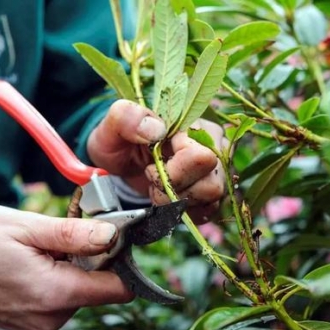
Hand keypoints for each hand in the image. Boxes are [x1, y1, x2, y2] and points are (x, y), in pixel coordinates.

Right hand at [0, 204, 132, 329]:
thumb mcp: (22, 226)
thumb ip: (72, 234)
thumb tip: (112, 235)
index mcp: (53, 294)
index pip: (118, 288)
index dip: (124, 259)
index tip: (115, 235)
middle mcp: (50, 317)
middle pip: (100, 287)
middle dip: (93, 256)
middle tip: (69, 228)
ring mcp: (39, 323)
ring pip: (80, 290)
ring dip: (72, 264)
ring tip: (43, 243)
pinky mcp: (30, 321)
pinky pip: (60, 296)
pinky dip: (57, 274)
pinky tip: (35, 257)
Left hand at [87, 100, 225, 222]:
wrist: (121, 161)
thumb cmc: (119, 141)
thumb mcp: (112, 126)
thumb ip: (126, 117)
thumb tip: (157, 129)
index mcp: (194, 125)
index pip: (199, 158)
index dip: (171, 171)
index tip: (149, 166)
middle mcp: (214, 146)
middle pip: (211, 184)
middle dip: (173, 190)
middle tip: (153, 179)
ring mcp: (217, 170)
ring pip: (211, 199)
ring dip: (177, 201)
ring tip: (158, 188)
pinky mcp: (212, 192)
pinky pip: (208, 211)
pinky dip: (182, 211)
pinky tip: (167, 198)